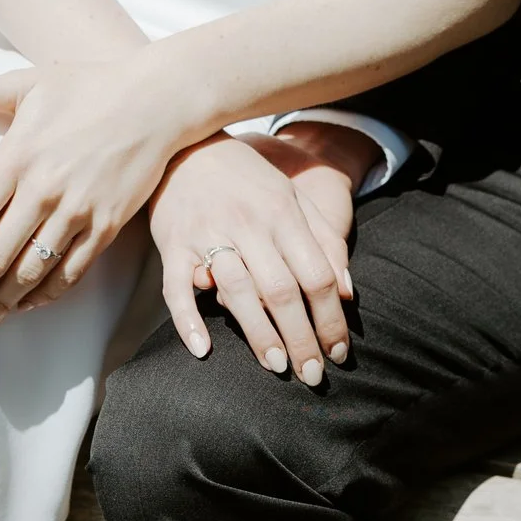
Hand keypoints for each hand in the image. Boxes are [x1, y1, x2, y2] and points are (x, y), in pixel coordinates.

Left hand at [0, 56, 190, 329]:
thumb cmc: (88, 85)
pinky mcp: (107, 226)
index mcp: (17, 157)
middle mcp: (45, 191)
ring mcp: (78, 213)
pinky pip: (71, 273)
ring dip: (2, 303)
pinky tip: (26, 306)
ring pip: (31, 273)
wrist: (157, 99)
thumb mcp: (25, 82)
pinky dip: (45, 295)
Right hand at [145, 134, 354, 383]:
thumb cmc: (246, 180)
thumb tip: (347, 292)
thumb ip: (323, 241)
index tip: (339, 353)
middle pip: (282, 291)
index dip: (331, 319)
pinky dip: (188, 320)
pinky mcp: (173, 244)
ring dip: (259, 334)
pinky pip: (177, 288)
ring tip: (277, 366)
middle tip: (313, 376)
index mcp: (283, 214)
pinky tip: (203, 350)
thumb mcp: (291, 198)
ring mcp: (208, 235)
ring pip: (237, 292)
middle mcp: (248, 224)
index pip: (316, 275)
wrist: (185, 144)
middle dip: (302, 338)